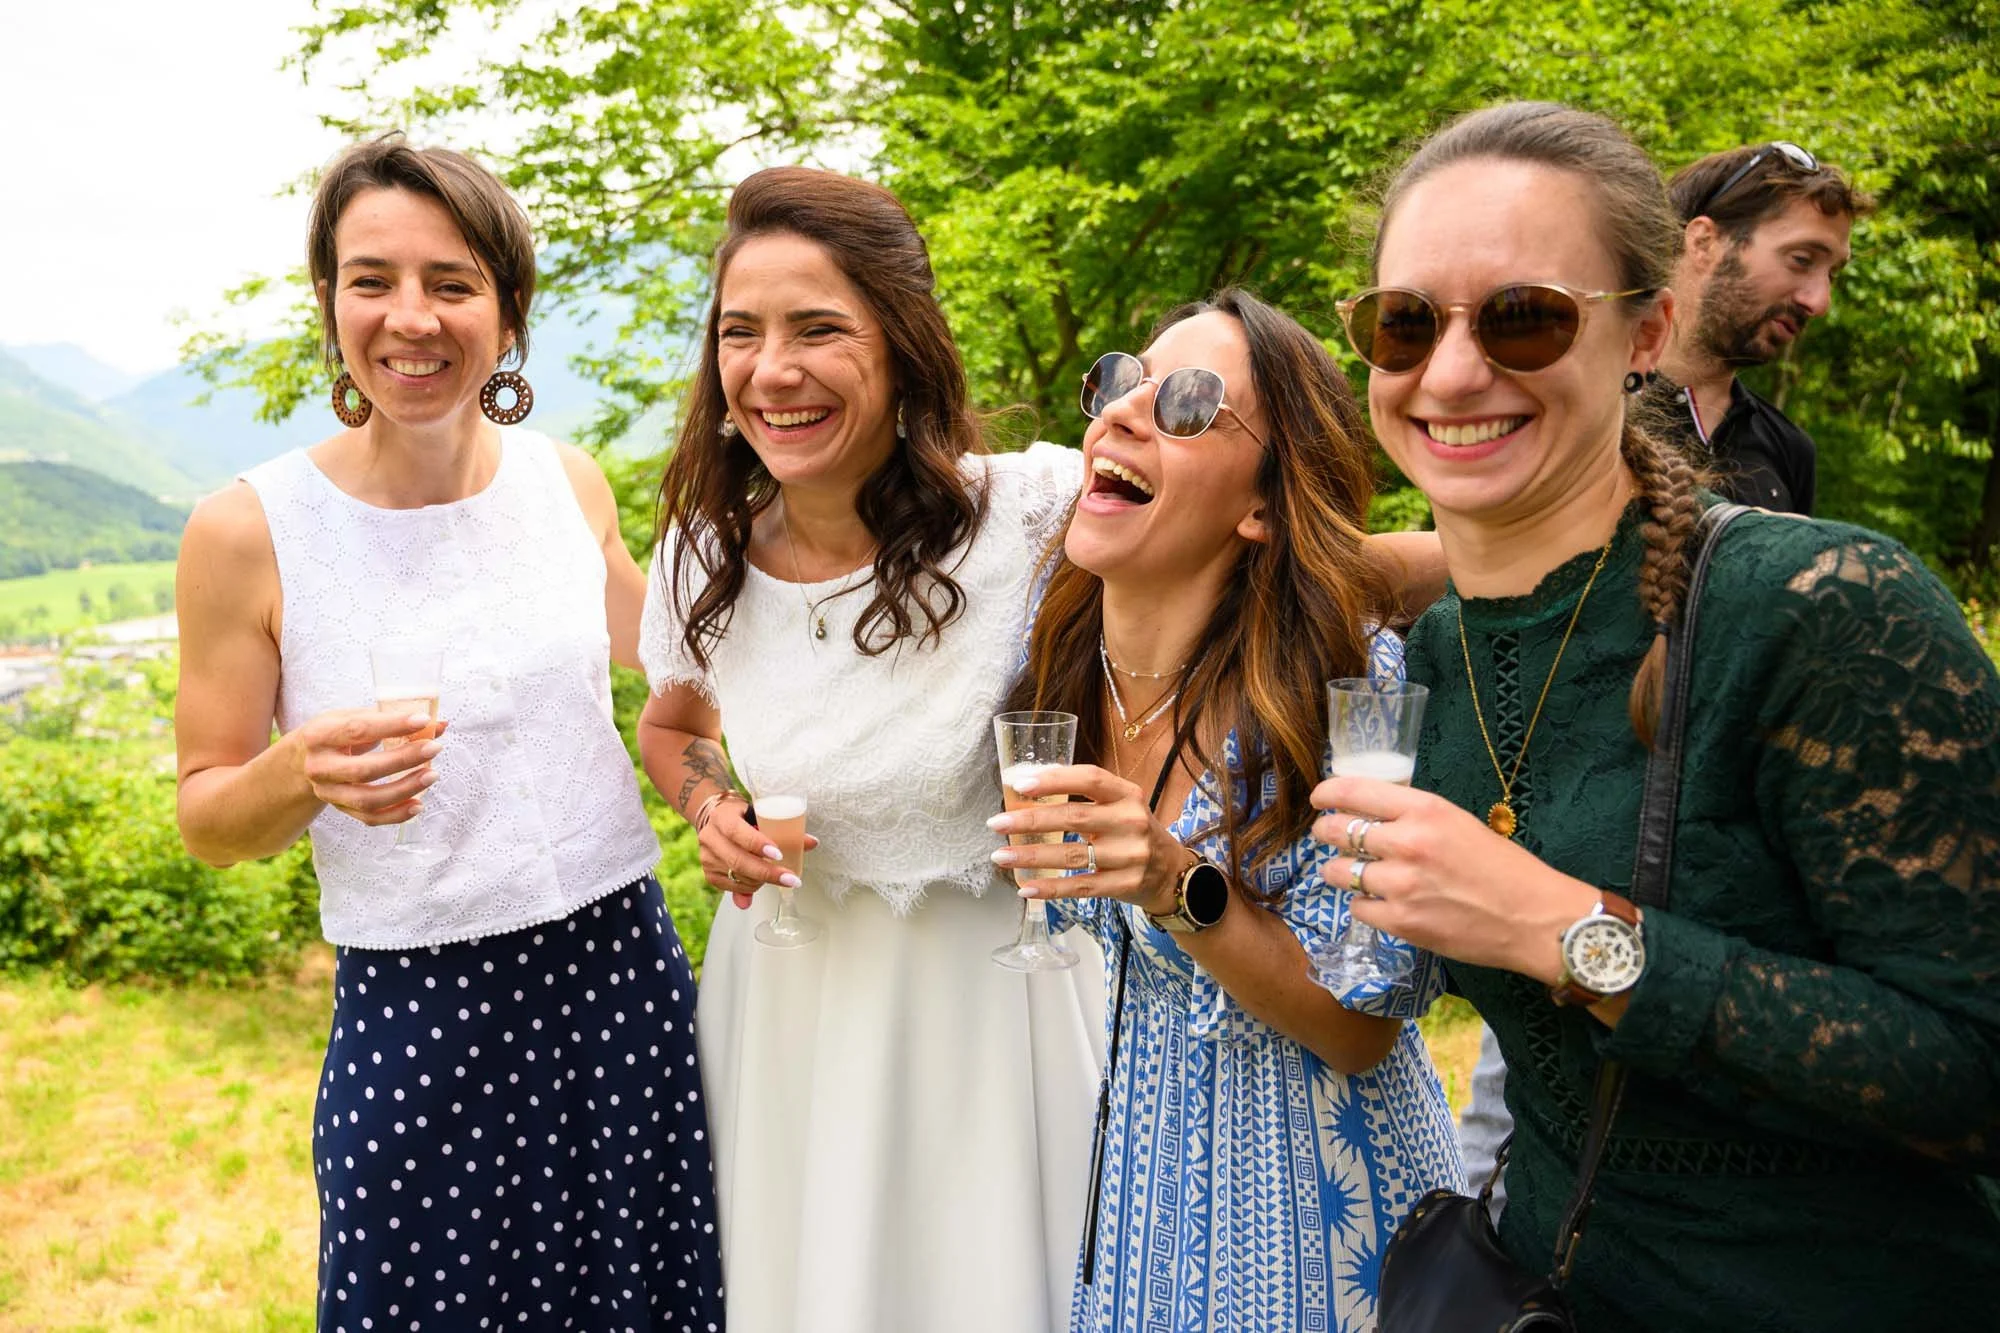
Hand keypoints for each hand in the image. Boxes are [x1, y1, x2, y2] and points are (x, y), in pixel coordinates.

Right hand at [290, 706, 452, 826]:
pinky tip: (418, 804)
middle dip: (403, 760)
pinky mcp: (339, 808)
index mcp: (319, 735)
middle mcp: (319, 766)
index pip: (358, 730)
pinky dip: (396, 815)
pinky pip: (369, 818)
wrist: (302, 760)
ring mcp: (328, 792)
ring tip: (432, 775)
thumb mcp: (353, 717)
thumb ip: (392, 719)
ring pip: (367, 799)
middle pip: (364, 770)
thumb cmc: (336, 733)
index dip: (392, 725)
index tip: (422, 720)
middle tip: (434, 748)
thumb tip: (439, 725)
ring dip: (404, 789)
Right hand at [697, 796, 809, 909]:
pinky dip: (750, 888)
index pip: (736, 831)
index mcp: (722, 817)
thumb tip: (812, 843)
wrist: (716, 819)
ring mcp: (707, 857)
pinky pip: (731, 887)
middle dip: (767, 872)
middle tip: (790, 879)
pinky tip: (761, 883)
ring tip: (778, 878)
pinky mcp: (708, 873)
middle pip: (738, 860)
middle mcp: (710, 837)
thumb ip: (785, 829)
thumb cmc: (744, 816)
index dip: (757, 844)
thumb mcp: (760, 815)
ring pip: (736, 876)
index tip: (778, 855)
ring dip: (761, 881)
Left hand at [985, 764, 1187, 913]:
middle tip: (997, 823)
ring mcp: (1130, 855)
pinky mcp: (1125, 884)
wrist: (1170, 871)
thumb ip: (1083, 798)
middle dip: (1030, 821)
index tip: (1020, 785)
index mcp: (1127, 794)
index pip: (1090, 779)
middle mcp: (1131, 821)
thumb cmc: (1131, 832)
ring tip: (1001, 856)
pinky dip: (1051, 888)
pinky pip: (1081, 886)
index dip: (1054, 780)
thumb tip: (1025, 791)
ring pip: (1072, 855)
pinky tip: (1026, 887)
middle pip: (1073, 818)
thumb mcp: (1119, 806)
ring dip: (1031, 857)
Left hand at [1309, 774, 1598, 984]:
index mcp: (1425, 810)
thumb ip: (1413, 815)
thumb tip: (1367, 812)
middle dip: (1326, 832)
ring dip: (1339, 871)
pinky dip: (1364, 905)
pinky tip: (1380, 902)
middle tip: (1328, 835)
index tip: (1319, 798)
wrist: (1534, 918)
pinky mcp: (1401, 922)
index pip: (1354, 791)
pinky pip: (1357, 908)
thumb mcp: (1458, 822)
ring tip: (1351, 873)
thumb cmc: (1503, 867)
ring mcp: (1401, 885)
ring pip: (1338, 872)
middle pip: (1336, 831)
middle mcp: (1408, 843)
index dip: (1327, 793)